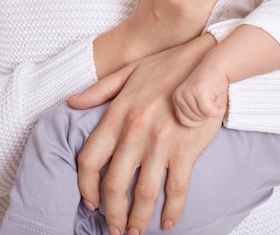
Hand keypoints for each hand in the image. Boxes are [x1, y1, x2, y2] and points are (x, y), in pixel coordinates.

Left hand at [70, 34, 220, 233]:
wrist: (208, 62)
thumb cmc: (170, 65)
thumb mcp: (129, 71)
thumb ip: (99, 90)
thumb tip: (71, 103)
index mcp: (117, 115)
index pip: (89, 160)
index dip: (86, 187)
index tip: (91, 202)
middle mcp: (134, 132)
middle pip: (114, 184)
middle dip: (112, 213)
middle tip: (113, 229)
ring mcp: (160, 143)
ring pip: (143, 192)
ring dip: (138, 218)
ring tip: (135, 232)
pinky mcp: (186, 150)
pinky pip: (176, 189)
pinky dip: (172, 210)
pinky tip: (168, 223)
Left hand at [172, 64, 228, 127]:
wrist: (219, 67)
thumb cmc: (210, 87)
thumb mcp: (196, 101)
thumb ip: (192, 113)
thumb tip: (188, 137)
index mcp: (177, 99)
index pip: (185, 121)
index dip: (199, 119)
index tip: (205, 108)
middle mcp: (179, 96)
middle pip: (194, 120)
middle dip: (206, 115)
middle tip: (211, 101)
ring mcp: (188, 93)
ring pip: (202, 116)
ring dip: (213, 111)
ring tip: (214, 98)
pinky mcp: (199, 92)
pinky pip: (209, 111)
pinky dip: (218, 110)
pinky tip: (220, 103)